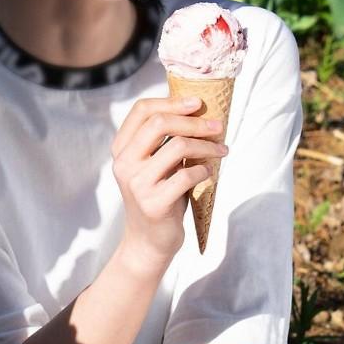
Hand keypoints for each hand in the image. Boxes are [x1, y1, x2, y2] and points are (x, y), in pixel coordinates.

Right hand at [112, 95, 227, 268]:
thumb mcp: (152, 163)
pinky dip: (204, 170)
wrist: (148, 241)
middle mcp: (124, 163)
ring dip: (206, 146)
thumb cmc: (158, 195)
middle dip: (194, 121)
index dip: (171, 101)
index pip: (142, 110)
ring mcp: (137, 184)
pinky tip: (209, 172)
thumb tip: (195, 107)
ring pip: (178, 146)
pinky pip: (187, 175)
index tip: (197, 103)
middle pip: (160, 123)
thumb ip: (161, 139)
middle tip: (218, 126)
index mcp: (121, 148)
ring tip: (221, 150)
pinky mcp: (154, 204)